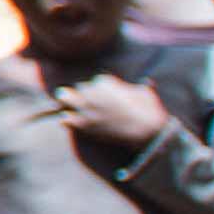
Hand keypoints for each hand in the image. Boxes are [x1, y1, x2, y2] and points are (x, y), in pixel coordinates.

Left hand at [56, 71, 179, 161]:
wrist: (145, 131)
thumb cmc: (148, 111)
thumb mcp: (146, 94)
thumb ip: (141, 87)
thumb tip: (146, 82)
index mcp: (105, 82)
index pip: (95, 82)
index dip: (98, 90)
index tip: (103, 97)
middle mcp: (92, 92)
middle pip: (79, 89)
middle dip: (82, 95)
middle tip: (83, 102)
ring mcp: (85, 107)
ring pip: (64, 98)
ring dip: (66, 102)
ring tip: (66, 106)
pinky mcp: (83, 124)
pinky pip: (65, 118)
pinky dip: (66, 120)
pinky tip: (68, 122)